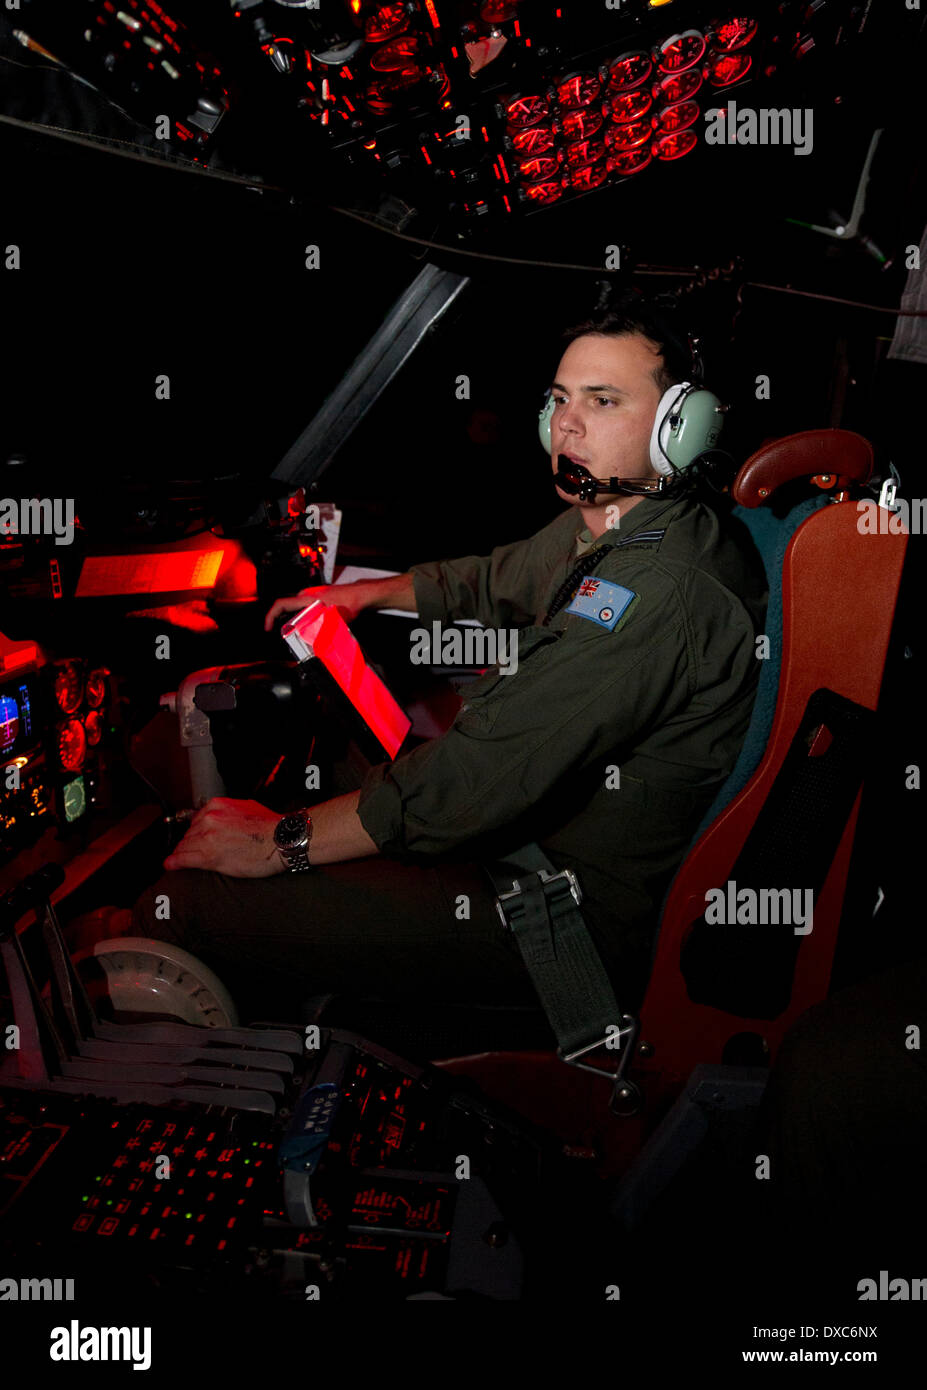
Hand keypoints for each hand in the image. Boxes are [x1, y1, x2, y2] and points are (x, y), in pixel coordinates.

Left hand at [163, 798, 284, 876]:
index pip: (196, 820)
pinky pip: (183, 859)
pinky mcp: (208, 856)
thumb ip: (229, 811)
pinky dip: (174, 863)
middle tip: (191, 852)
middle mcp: (210, 819)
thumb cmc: (270, 827)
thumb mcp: (247, 807)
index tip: (194, 838)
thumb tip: (223, 816)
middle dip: (189, 843)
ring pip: (184, 846)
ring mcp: (207, 837)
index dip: (195, 832)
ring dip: (182, 854)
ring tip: (178, 861)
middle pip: (189, 833)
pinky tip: (170, 865)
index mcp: (217, 806)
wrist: (280, 840)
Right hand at [264, 583, 366, 632]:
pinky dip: (303, 618)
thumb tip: (311, 642)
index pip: (280, 604)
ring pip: (296, 610)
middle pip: (287, 610)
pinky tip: (311, 627)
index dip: (270, 617)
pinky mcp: (317, 598)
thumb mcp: (331, 619)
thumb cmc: (348, 603)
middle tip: (286, 637)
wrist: (360, 595)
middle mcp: (306, 595)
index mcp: (306, 598)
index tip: (268, 627)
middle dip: (284, 624)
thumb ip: (318, 629)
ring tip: (300, 634)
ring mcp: (311, 595)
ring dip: (295, 622)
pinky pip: (304, 608)